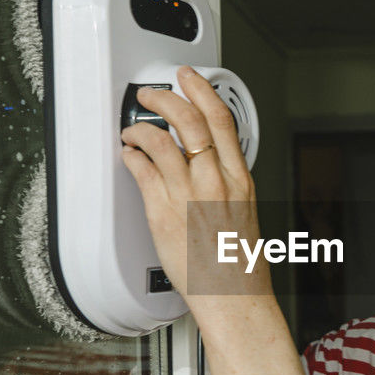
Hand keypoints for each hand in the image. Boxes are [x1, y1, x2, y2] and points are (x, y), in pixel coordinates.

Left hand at [120, 66, 270, 310]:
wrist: (233, 296)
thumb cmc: (239, 263)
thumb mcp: (246, 211)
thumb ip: (228, 182)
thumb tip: (211, 165)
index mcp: (239, 178)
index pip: (221, 119)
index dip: (202, 90)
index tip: (190, 78)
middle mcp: (215, 180)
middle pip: (189, 119)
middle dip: (166, 95)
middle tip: (152, 92)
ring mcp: (188, 194)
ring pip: (160, 139)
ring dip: (140, 126)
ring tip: (133, 127)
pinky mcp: (163, 211)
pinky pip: (141, 169)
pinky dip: (131, 155)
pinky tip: (129, 155)